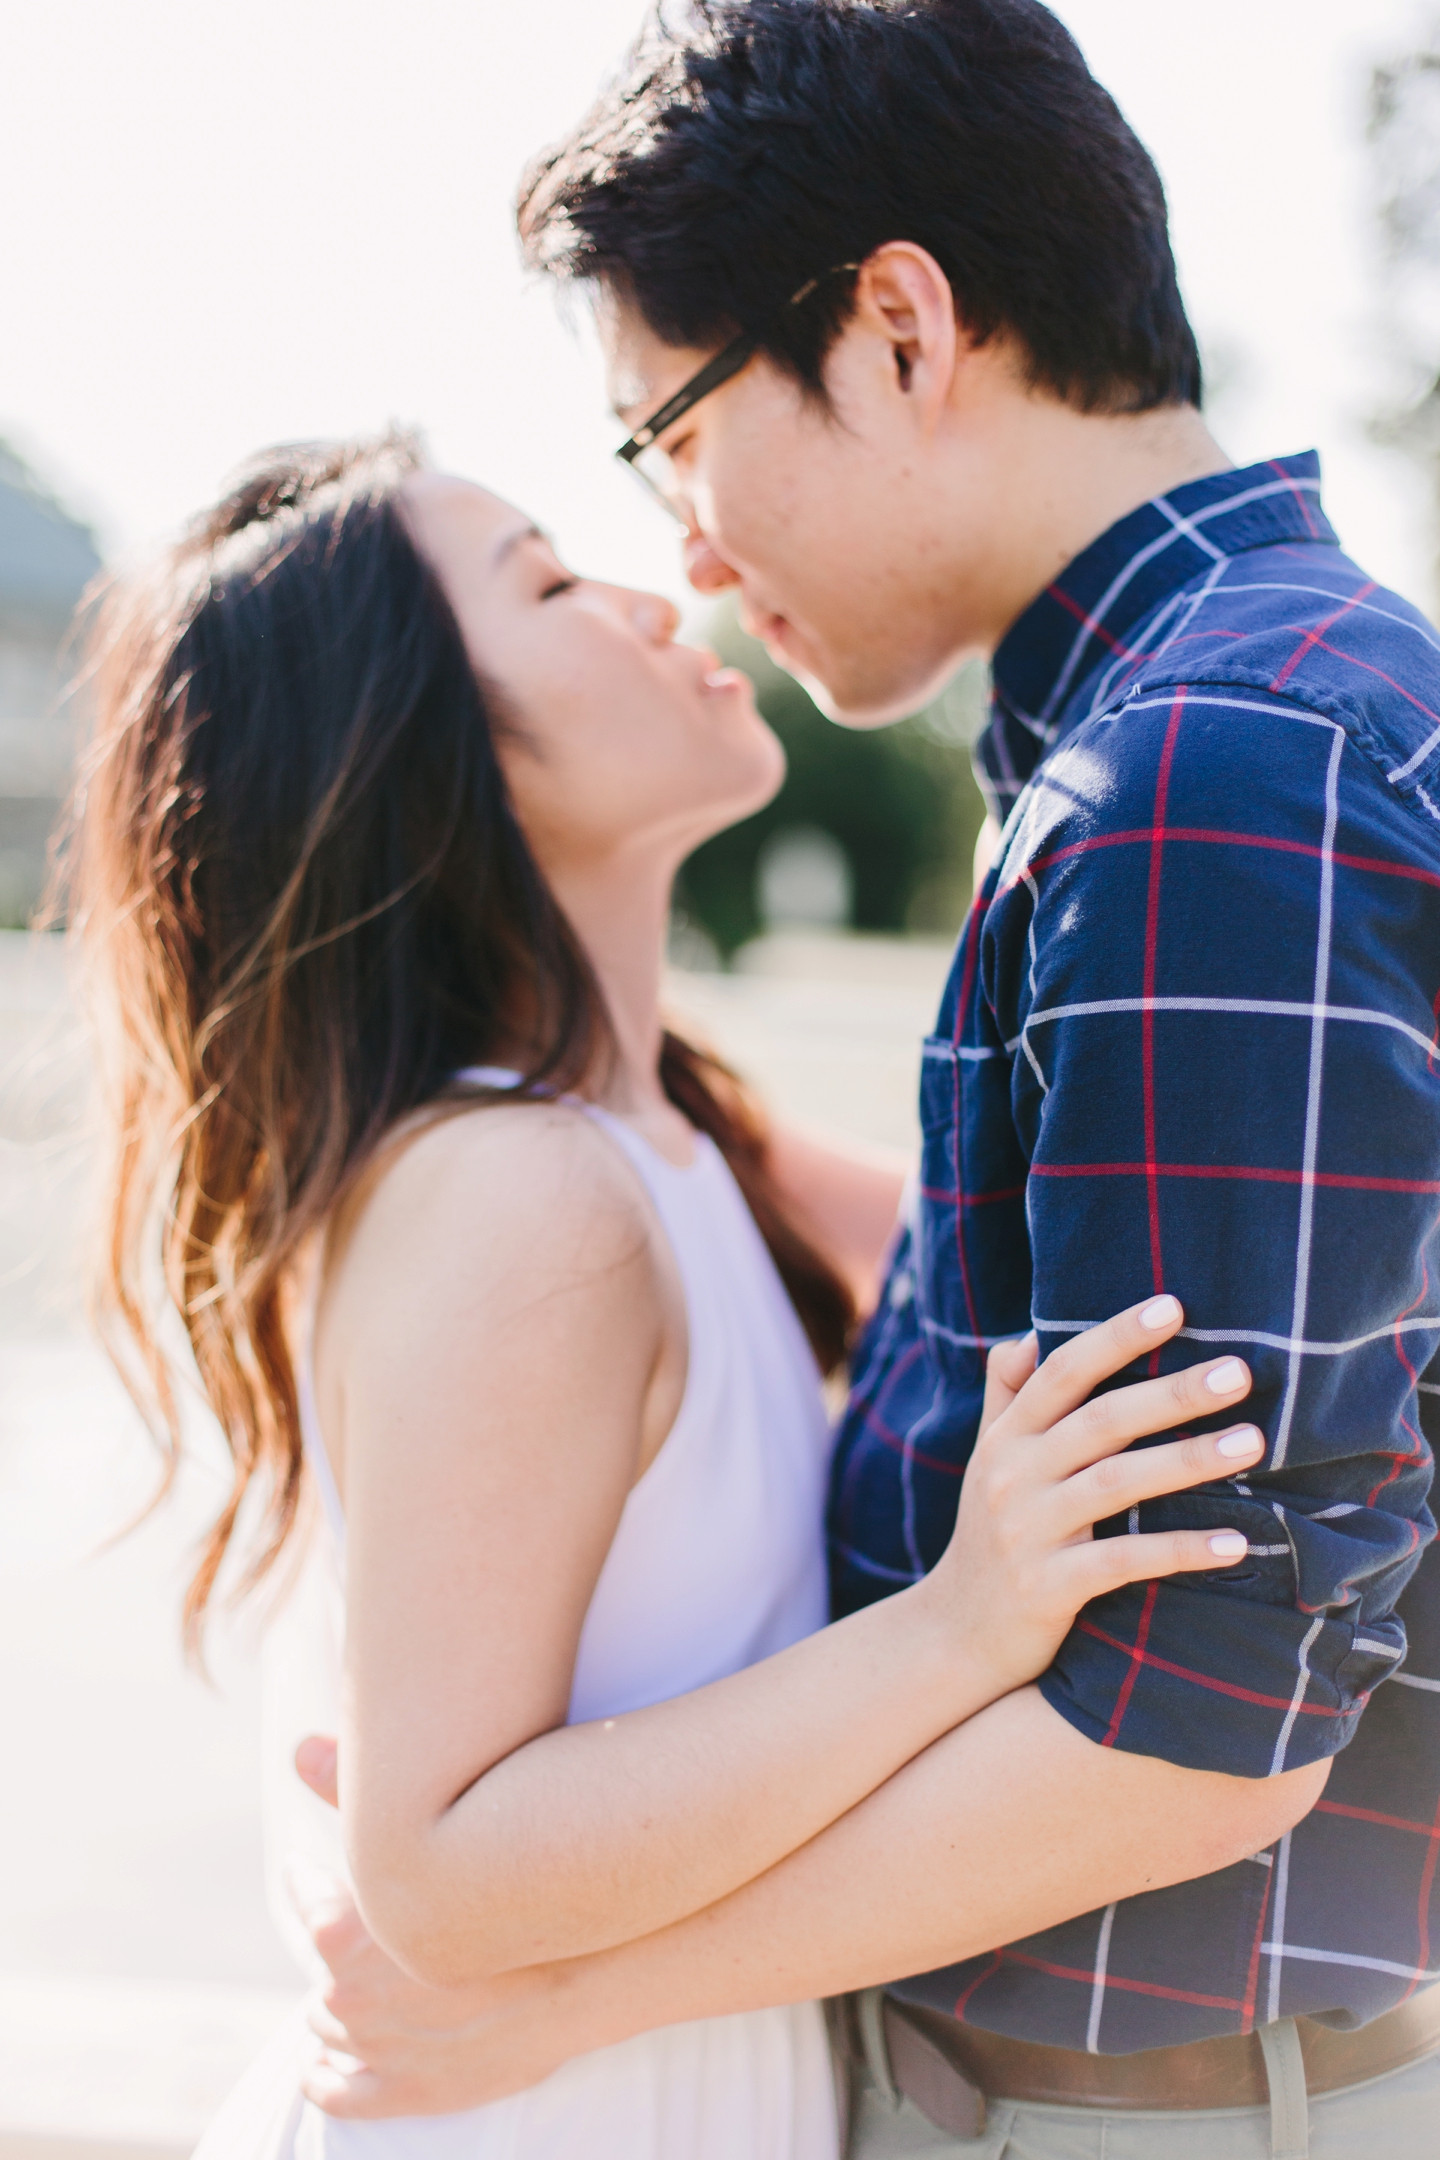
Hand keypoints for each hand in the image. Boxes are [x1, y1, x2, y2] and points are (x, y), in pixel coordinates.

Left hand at [287, 1767, 589, 2118]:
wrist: (589, 1958)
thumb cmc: (510, 1877)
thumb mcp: (428, 1819)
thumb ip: (353, 1789)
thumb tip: (298, 1750)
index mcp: (343, 1935)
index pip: (307, 1899)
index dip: (307, 1877)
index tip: (307, 1864)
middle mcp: (353, 1999)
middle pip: (320, 1972)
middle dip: (330, 1950)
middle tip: (348, 1928)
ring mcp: (385, 2051)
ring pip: (332, 2030)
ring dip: (333, 2010)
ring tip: (342, 1990)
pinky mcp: (419, 2091)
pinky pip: (349, 2096)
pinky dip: (328, 2083)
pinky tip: (319, 2069)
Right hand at [933, 1294, 1261, 1693]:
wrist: (954, 1633)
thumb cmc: (989, 1536)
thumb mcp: (986, 1461)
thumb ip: (1006, 1399)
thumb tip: (1024, 1336)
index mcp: (1006, 1438)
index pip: (1062, 1372)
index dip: (1115, 1337)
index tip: (1173, 1307)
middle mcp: (1012, 1474)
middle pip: (1100, 1421)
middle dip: (1171, 1393)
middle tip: (1239, 1371)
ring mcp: (1028, 1531)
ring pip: (1116, 1483)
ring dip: (1187, 1460)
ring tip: (1252, 1442)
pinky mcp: (1047, 1586)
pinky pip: (1123, 1561)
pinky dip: (1180, 1550)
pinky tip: (1237, 1542)